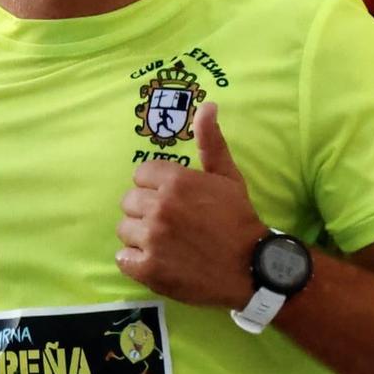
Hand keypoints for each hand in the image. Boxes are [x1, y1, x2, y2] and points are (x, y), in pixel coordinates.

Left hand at [115, 103, 263, 308]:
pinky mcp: (148, 269)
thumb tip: (207, 105)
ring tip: (164, 243)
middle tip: (170, 223)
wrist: (251, 267)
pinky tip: (157, 260)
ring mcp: (152, 239)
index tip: (172, 200)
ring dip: (139, 236)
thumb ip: (211, 142)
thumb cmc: (238, 219)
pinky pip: (123, 259)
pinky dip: (136, 262)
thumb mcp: (228, 176)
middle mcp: (159, 207)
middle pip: (129, 202)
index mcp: (175, 181)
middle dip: (145, 210)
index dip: (155, 187)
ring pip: (124, 230)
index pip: (140, 175)